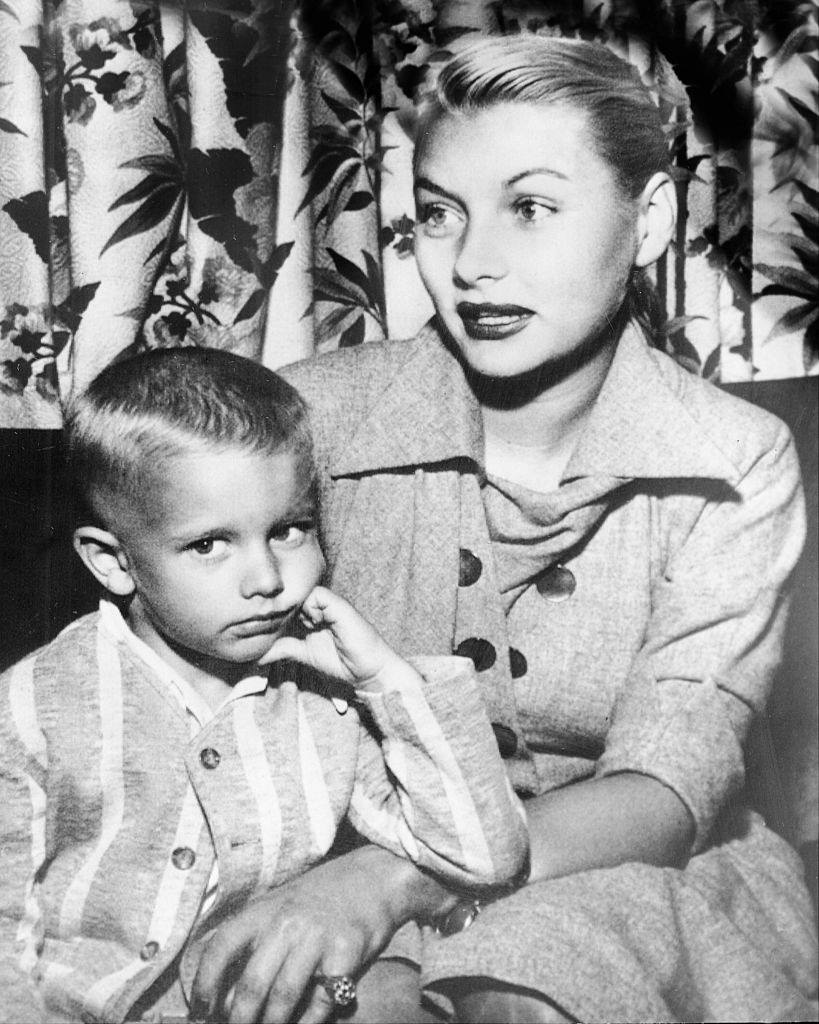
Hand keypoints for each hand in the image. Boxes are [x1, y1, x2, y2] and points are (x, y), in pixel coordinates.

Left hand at [190, 846, 423, 1023]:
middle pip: (250, 985)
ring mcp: (316, 938)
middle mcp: (286, 922)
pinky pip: (320, 1003)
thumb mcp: (280, 907)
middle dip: (239, 1020)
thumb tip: (225, 995)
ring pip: (282, 999)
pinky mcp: (345, 954)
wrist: (374, 877)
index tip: (201, 1010)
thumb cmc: (320, 897)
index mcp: (264, 909)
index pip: (221, 946)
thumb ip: (254, 940)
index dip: (205, 983)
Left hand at [261, 586, 404, 689]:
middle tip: (275, 622)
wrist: (367, 671)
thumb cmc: (341, 662)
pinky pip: (319, 595)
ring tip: (302, 626)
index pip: (287, 603)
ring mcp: (330, 606)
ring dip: (297, 607)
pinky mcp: (340, 607)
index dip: (275, 611)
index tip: (266, 624)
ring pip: (303, 591)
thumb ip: (283, 650)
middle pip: (293, 594)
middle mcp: (320, 607)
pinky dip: (312, 607)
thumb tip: (257, 655)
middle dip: (281, 607)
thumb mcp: (305, 655)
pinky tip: (315, 623)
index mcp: (312, 615)